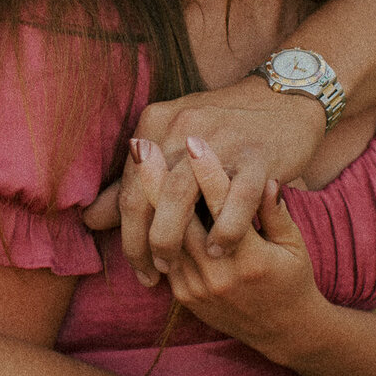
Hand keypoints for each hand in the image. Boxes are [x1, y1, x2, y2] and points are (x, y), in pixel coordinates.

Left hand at [83, 76, 324, 286]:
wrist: (285, 100)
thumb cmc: (225, 130)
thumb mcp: (175, 143)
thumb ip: (134, 182)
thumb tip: (90, 218)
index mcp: (157, 122)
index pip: (129, 187)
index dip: (127, 232)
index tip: (137, 264)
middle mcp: (182, 127)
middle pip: (147, 193)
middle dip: (142, 243)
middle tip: (149, 275)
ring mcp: (220, 140)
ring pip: (180, 195)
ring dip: (172, 239)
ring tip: (172, 269)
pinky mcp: (258, 154)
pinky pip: (236, 198)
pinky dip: (224, 228)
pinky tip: (219, 251)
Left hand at [158, 139, 323, 362]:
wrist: (284, 332)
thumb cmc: (294, 278)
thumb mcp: (294, 245)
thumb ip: (276, 214)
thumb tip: (267, 181)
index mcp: (252, 260)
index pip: (225, 209)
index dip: (209, 174)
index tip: (196, 142)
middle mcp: (221, 275)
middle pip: (183, 221)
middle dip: (161, 183)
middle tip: (145, 146)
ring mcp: (199, 289)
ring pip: (166, 238)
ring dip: (149, 201)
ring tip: (138, 165)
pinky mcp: (186, 297)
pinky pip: (163, 257)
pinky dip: (152, 228)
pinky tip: (142, 197)